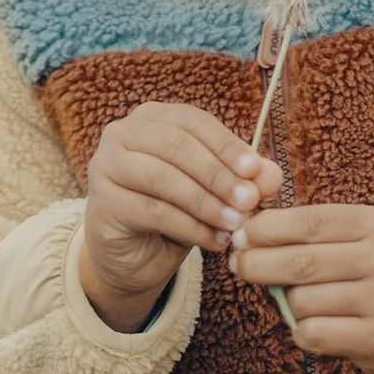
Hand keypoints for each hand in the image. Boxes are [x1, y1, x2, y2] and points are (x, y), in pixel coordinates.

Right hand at [80, 101, 282, 330]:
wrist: (132, 257)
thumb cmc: (175, 211)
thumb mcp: (213, 191)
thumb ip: (241, 178)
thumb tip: (271, 174)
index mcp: (152, 116)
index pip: (194, 121)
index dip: (226, 144)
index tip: (256, 169)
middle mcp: (123, 133)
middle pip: (178, 146)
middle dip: (218, 174)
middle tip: (250, 200)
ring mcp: (106, 165)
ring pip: (164, 178)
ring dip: (206, 202)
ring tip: (236, 224)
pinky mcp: (102, 202)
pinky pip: (152, 211)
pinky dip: (190, 227)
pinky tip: (215, 240)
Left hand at [228, 203, 373, 373]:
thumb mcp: (362, 233)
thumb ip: (315, 230)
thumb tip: (251, 232)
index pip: (308, 221)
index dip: (267, 228)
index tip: (240, 233)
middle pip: (300, 262)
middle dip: (258, 262)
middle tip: (237, 263)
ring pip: (304, 301)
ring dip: (286, 300)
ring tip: (295, 297)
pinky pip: (315, 334)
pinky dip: (301, 330)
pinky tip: (310, 324)